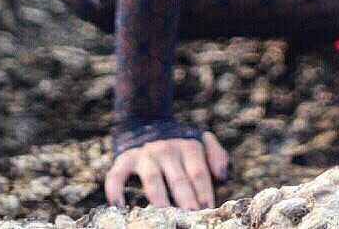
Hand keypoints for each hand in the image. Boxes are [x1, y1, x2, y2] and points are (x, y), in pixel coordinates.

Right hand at [104, 131, 228, 209]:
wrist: (147, 121)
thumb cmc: (180, 144)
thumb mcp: (201, 142)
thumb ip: (216, 156)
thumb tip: (222, 176)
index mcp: (189, 147)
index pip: (199, 174)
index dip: (204, 194)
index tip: (207, 212)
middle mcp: (168, 149)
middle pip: (179, 180)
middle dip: (185, 202)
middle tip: (189, 219)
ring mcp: (146, 155)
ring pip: (153, 180)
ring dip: (159, 200)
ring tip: (164, 217)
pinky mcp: (125, 159)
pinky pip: (117, 176)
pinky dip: (116, 190)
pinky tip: (120, 208)